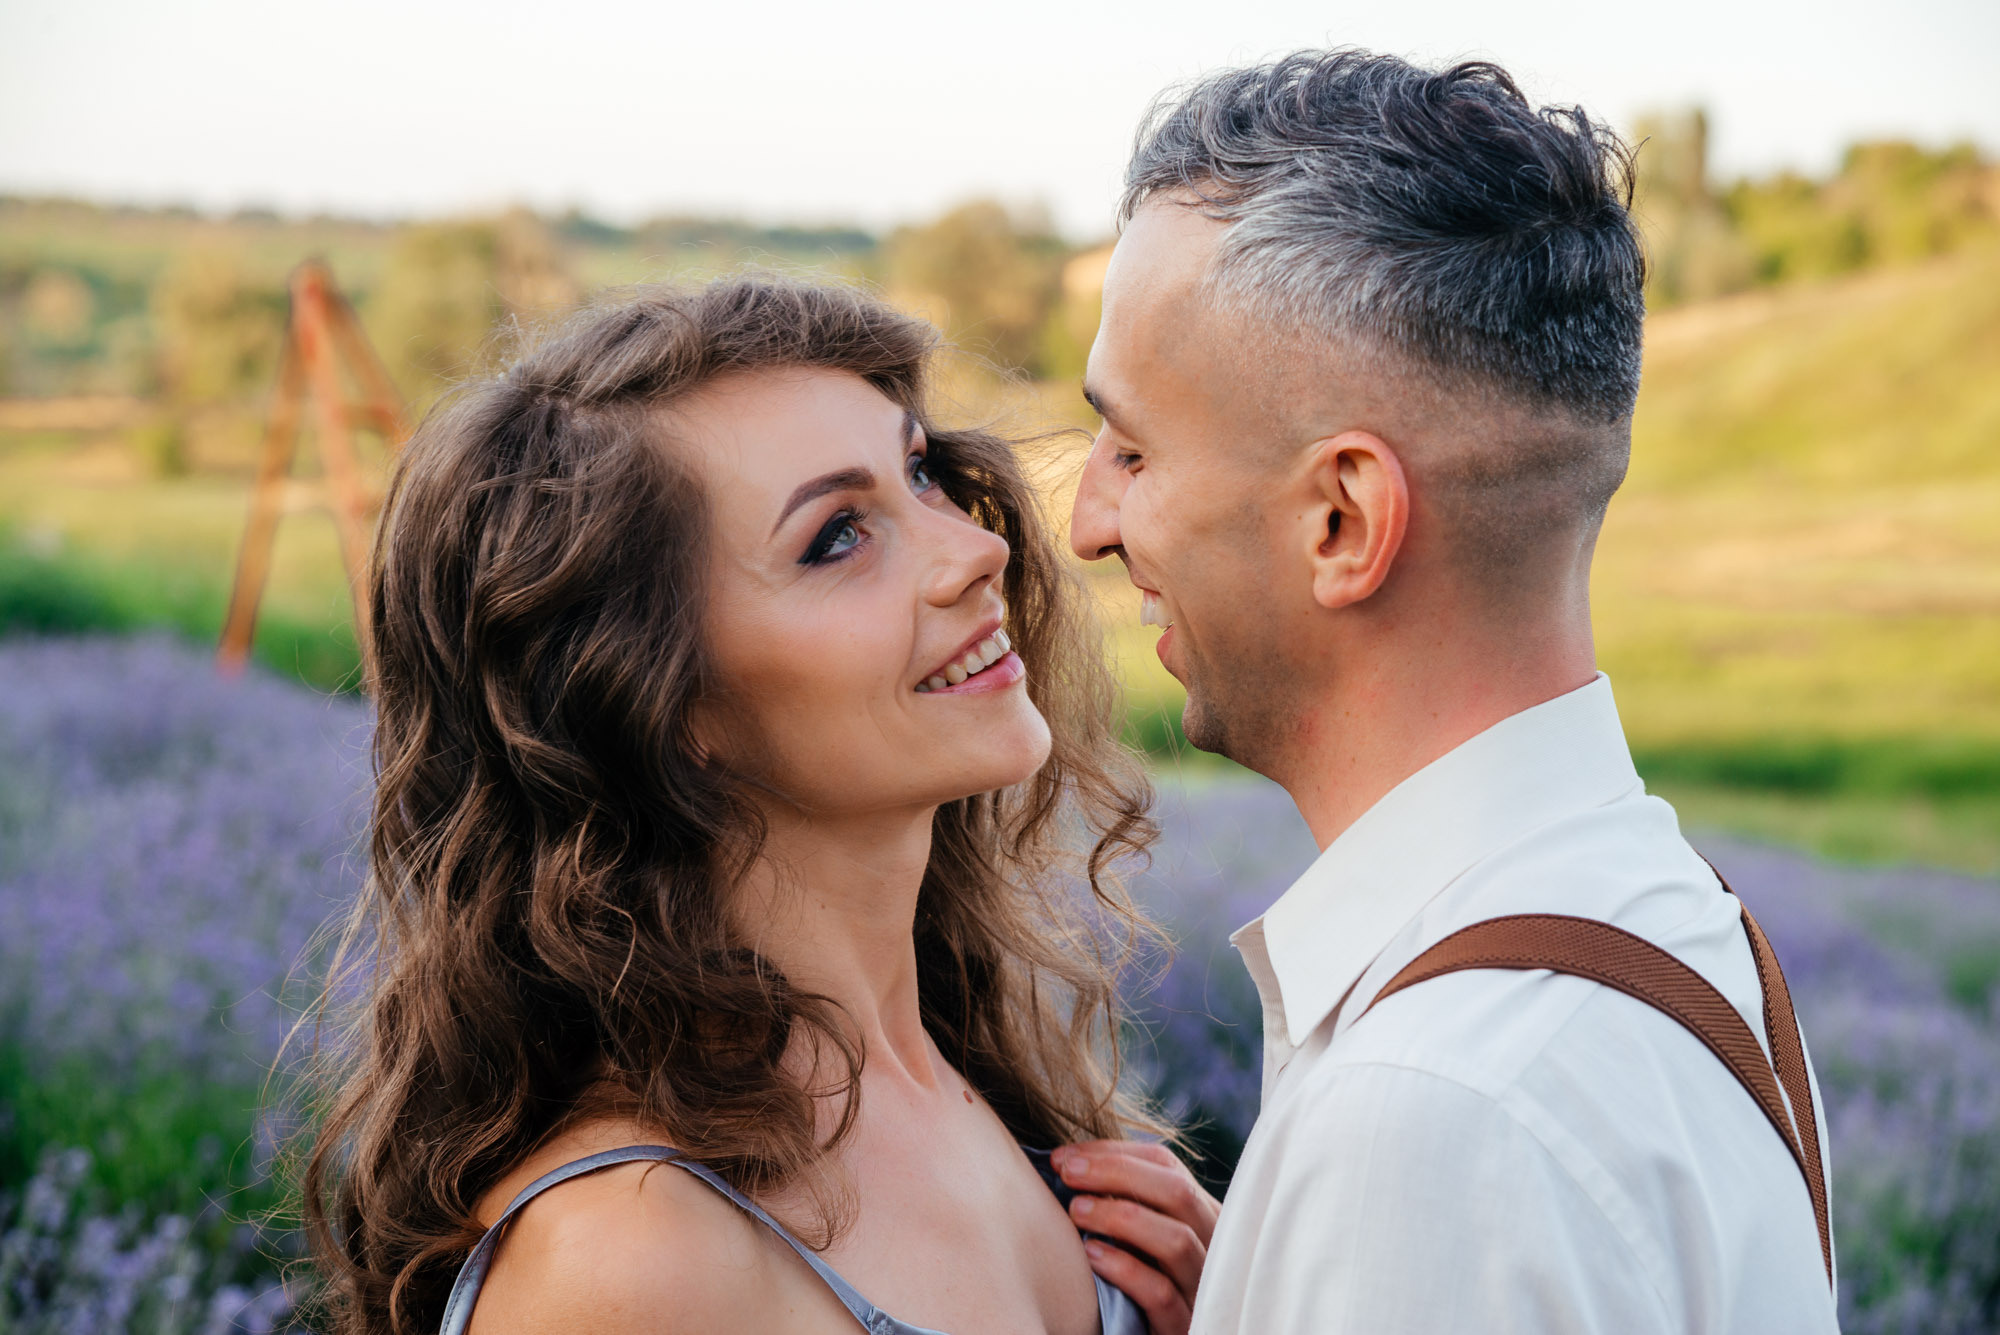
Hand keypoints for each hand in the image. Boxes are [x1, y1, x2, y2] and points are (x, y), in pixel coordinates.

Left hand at [1052, 1140, 1220, 1334]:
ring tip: (1076, 1211)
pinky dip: (1124, 1269)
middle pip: (1177, 1191)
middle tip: (1068, 1173)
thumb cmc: (1141, 1280)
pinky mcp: (1183, 1324)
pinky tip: (1091, 1256)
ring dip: (1120, 1217)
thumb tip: (1067, 1163)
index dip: (1114, 1153)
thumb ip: (1127, 1201)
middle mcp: (1211, 1244)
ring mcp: (1201, 1287)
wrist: (1150, 1333)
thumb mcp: (1144, 1234)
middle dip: (1117, 1173)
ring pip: (1175, 1239)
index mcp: (1201, 1213)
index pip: (1166, 1164)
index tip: (1065, 1157)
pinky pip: (1160, 1293)